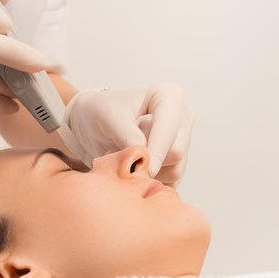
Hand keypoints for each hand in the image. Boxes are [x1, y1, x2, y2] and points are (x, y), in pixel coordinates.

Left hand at [65, 83, 194, 186]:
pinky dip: (149, 181)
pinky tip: (134, 168)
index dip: (157, 151)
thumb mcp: (108, 118)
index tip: (146, 170)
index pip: (169, 129)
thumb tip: (144, 155)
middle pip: (176, 152)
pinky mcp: (179, 161)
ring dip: (146, 172)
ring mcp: (183, 140)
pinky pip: (171, 181)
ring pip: (175, 170)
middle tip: (119, 155)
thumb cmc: (103, 112)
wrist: (95, 122)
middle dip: (147, 161)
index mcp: (170, 96)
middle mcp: (182, 117)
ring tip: (125, 157)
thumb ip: (126, 134)